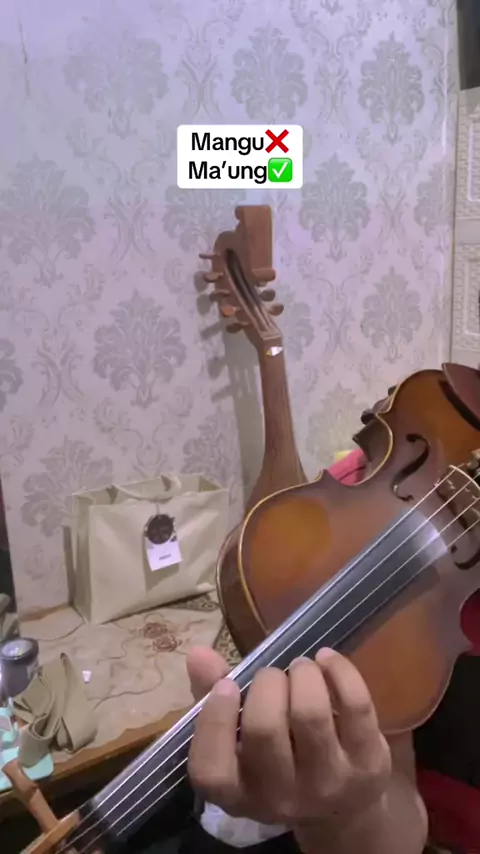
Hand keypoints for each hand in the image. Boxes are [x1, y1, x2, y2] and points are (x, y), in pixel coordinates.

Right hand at [186, 646, 390, 827]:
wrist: (342, 808)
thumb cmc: (277, 761)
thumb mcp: (240, 740)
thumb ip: (212, 696)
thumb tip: (198, 653)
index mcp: (239, 794)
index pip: (212, 770)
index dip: (215, 720)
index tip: (228, 686)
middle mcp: (281, 798)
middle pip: (264, 729)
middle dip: (266, 683)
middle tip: (272, 676)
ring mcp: (328, 783)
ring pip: (310, 714)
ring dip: (302, 673)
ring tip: (301, 668)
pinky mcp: (368, 764)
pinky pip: (356, 706)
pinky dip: (340, 670)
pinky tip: (327, 660)